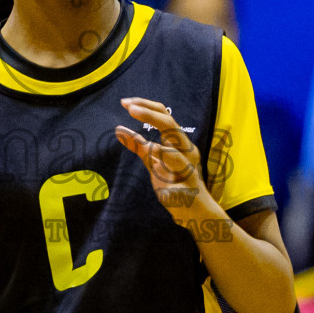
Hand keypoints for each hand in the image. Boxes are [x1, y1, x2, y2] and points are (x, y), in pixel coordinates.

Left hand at [115, 97, 209, 216]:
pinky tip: (162, 184)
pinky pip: (177, 185)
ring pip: (175, 155)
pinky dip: (169, 185)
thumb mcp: (153, 160)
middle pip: (171, 126)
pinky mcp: (188, 191)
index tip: (126, 103)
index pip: (164, 115)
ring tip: (143, 147)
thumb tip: (118, 129)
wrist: (194, 209)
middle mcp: (187, 151)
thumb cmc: (174, 180)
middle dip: (149, 116)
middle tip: (129, 108)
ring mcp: (189, 170)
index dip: (146, 106)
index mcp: (179, 141)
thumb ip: (139, 145)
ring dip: (157, 150)